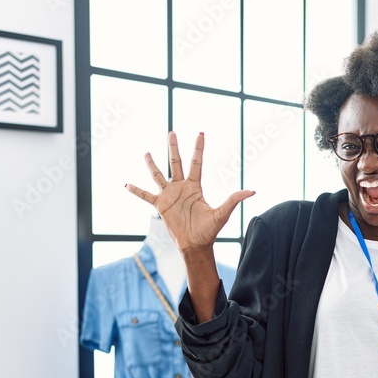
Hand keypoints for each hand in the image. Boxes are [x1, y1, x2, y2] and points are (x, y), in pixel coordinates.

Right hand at [125, 132, 253, 251]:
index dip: (198, 148)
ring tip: (147, 152)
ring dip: (152, 164)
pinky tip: (126, 184)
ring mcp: (170, 196)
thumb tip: (252, 191)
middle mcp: (181, 188)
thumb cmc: (209, 231)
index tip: (201, 133)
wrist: (195, 245)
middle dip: (173, 147)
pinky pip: (146, 196)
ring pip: (158, 175)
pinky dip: (136, 190)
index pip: (197, 162)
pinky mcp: (160, 206)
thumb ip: (233, 200)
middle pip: (176, 162)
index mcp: (195, 187)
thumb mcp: (222, 213)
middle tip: (171, 132)